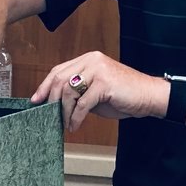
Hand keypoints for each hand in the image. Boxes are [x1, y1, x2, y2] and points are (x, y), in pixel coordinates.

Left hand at [32, 52, 164, 131]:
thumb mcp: (95, 91)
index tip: (36, 100)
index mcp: (88, 59)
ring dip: (64, 112)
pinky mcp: (104, 83)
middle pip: (60, 79)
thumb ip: (77, 91)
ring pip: (69, 91)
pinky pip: (82, 103)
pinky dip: (75, 117)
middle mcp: (91, 61)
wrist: (149, 97)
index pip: (58, 70)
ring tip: (65, 124)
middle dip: (52, 100)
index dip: (45, 86)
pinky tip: (75, 126)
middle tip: (50, 116)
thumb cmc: (123, 95)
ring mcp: (98, 70)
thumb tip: (55, 103)